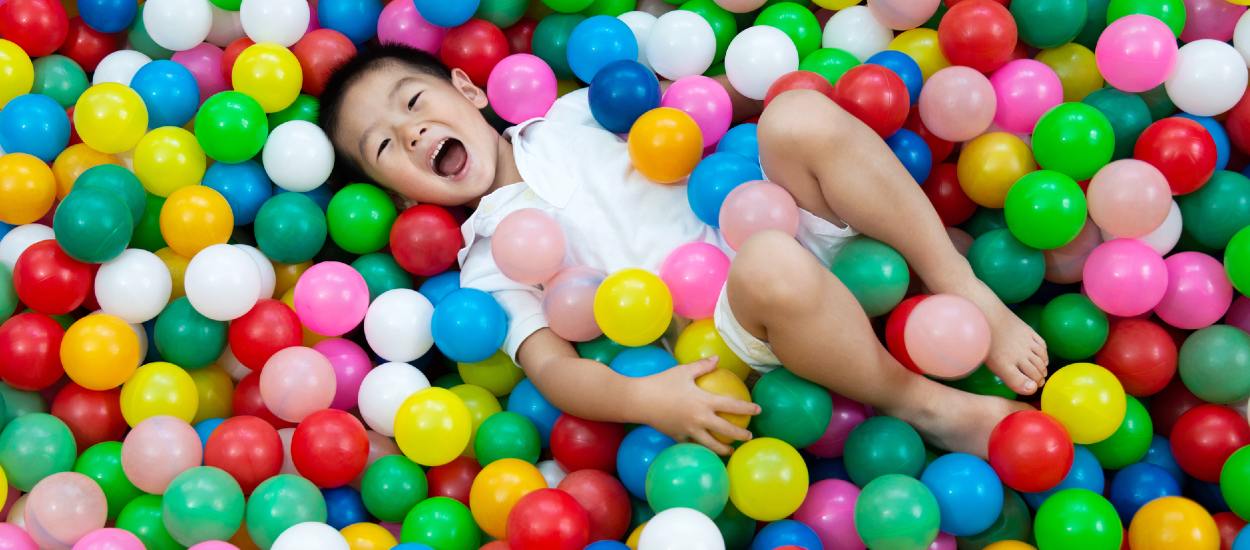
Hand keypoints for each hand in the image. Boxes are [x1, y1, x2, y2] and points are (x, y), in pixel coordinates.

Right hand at [636, 357, 760, 454]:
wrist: (639, 400)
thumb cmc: (661, 383)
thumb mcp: (683, 371)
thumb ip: (702, 366)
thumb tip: (717, 360)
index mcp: (704, 402)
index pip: (731, 405)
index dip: (747, 408)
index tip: (758, 409)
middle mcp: (700, 419)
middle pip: (726, 430)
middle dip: (740, 434)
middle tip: (749, 436)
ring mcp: (689, 431)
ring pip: (711, 444)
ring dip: (723, 449)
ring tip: (730, 450)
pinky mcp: (678, 437)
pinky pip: (692, 445)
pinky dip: (700, 448)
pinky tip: (704, 449)